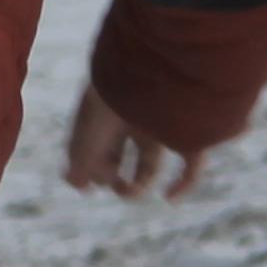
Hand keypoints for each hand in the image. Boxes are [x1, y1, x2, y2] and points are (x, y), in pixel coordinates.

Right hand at [65, 78, 203, 201]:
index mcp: (107, 108)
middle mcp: (134, 114)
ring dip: (139, 183)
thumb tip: (76, 184)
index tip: (88, 182)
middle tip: (111, 184)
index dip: (90, 166)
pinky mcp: (190, 132)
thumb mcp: (90, 131)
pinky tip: (169, 198)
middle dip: (111, 175)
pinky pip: (190, 164)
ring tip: (132, 192)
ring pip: (150, 162)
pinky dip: (183, 184)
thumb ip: (80, 161)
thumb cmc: (116, 97)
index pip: (94, 143)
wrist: (163, 68)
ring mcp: (163, 123)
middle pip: (119, 152)